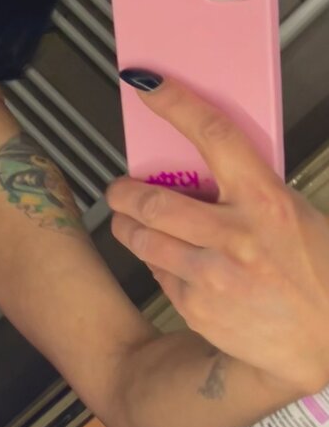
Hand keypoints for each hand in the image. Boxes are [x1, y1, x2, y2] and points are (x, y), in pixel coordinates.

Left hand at [105, 72, 328, 395]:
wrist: (328, 341)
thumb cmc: (315, 271)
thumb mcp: (292, 215)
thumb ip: (247, 191)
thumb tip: (196, 167)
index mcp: (266, 201)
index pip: (214, 135)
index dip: (175, 104)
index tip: (147, 84)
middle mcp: (236, 236)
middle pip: (152, 201)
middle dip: (123, 193)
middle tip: (118, 189)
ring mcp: (213, 275)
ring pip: (141, 239)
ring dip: (126, 226)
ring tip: (128, 221)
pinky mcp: (197, 307)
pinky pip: (157, 274)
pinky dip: (157, 263)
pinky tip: (171, 262)